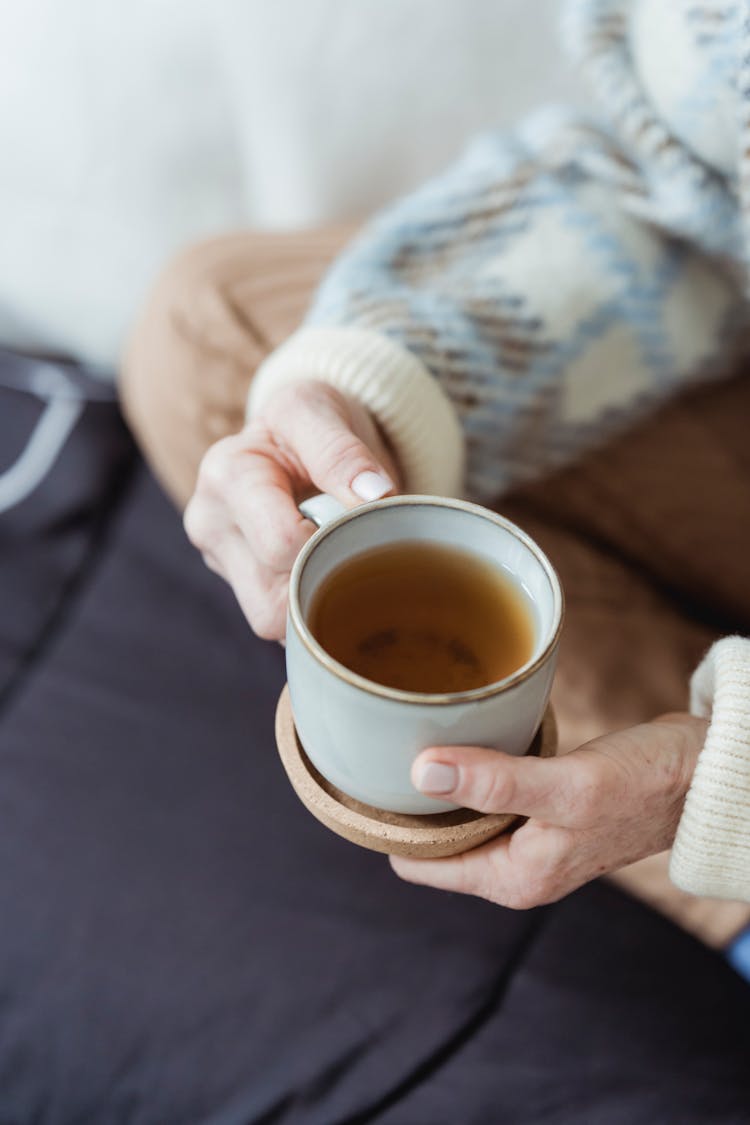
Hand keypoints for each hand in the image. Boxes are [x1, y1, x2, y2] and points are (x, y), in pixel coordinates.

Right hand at [184, 380, 398, 639]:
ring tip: (338, 560)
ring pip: (271, 622)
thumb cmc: (307, 420)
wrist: (295, 436)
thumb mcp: (321, 411)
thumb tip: (375, 495)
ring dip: (315, 602)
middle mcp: (210, 523)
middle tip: (354, 550)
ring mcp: (220, 559)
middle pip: (268, 602)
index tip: (361, 523)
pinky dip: (310, 609)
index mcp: (227, 475)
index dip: (331, 544)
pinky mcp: (237, 583)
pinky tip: (328, 578)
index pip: (282, 544)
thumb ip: (342, 451)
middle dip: (321, 585)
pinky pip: (277, 623)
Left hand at [391, 714, 707, 907]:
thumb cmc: (644, 786)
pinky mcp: (543, 808)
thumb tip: (421, 773)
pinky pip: (486, 794)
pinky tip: (459, 739)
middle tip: (381, 748)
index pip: (418, 866)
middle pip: (433, 840)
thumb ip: (493, 783)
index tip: (363, 780)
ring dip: (439, 784)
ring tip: (411, 738)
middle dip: (408, 803)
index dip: (389, 826)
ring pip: (459, 814)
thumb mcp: (565, 786)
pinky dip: (470, 772)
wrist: (701, 774)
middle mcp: (516, 866)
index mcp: (513, 878)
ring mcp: (530, 838)